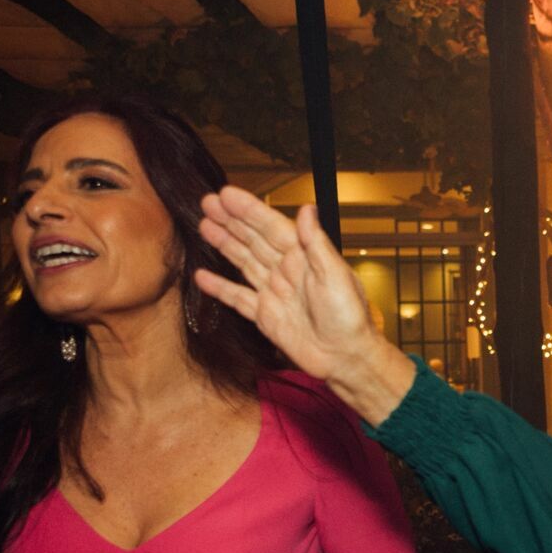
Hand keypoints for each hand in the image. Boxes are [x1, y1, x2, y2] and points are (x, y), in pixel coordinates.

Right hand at [194, 191, 415, 423]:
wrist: (346, 358)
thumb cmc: (349, 318)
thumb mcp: (336, 275)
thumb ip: (316, 243)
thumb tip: (307, 208)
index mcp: (305, 258)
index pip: (271, 227)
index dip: (249, 210)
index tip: (226, 194)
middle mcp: (287, 271)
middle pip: (254, 240)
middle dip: (231, 221)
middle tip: (207, 202)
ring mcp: (275, 293)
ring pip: (244, 262)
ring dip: (224, 244)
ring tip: (204, 226)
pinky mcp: (266, 316)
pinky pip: (238, 298)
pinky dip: (220, 287)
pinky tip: (202, 276)